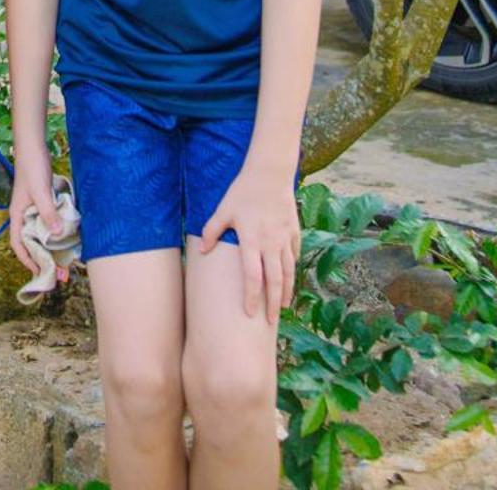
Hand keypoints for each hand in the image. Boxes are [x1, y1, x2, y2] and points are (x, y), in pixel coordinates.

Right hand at [8, 140, 66, 274]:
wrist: (34, 146)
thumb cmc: (32, 168)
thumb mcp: (40, 192)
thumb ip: (48, 212)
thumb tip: (57, 235)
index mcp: (17, 215)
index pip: (18, 244)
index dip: (27, 260)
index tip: (39, 272)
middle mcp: (24, 214)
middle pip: (31, 241)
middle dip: (43, 257)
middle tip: (60, 271)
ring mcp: (34, 208)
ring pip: (41, 232)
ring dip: (51, 245)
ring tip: (66, 257)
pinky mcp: (43, 201)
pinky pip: (49, 221)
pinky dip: (56, 230)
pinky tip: (68, 235)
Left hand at [199, 159, 299, 319]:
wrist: (269, 173)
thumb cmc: (242, 191)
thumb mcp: (223, 209)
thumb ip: (212, 231)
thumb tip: (201, 251)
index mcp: (252, 241)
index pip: (253, 277)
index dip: (252, 298)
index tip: (249, 314)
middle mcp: (271, 244)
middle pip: (275, 281)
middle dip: (272, 304)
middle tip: (270, 322)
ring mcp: (285, 239)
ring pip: (289, 271)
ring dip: (286, 291)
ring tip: (282, 306)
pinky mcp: (294, 231)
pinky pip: (294, 255)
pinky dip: (293, 269)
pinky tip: (290, 278)